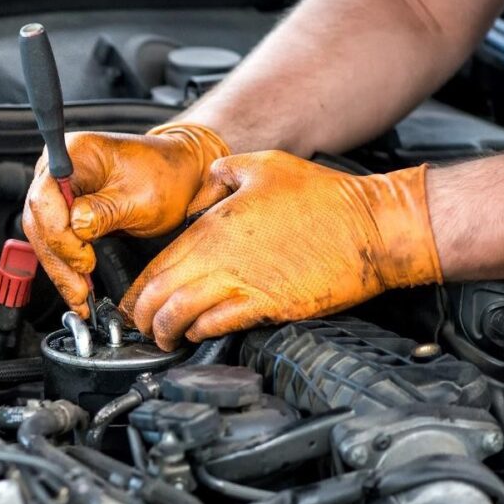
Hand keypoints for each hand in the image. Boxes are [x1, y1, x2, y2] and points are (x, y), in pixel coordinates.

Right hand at [22, 123, 229, 317]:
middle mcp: (58, 169)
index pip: (45, 197)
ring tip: (79, 296)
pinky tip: (77, 286)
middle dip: (59, 260)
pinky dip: (66, 265)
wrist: (178, 175)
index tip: (84, 259)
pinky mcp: (64, 210)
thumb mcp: (142, 197)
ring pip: (43, 236)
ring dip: (60, 269)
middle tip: (79, 290)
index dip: (60, 234)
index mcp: (75, 153)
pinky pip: (55, 240)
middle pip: (39, 220)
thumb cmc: (165, 176)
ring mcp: (59, 190)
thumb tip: (77, 228)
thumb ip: (105, 211)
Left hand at [119, 151, 442, 349]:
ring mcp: (245, 283)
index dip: (137, 289)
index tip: (131, 302)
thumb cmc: (324, 197)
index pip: (158, 264)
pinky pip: (220, 325)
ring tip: (163, 338)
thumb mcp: (263, 165)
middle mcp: (221, 257)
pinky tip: (198, 333)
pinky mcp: (270, 305)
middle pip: (161, 294)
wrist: (372, 228)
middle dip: (142, 317)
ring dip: (166, 331)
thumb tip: (201, 187)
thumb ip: (221, 174)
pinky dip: (201, 332)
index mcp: (214, 226)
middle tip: (139, 327)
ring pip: (183, 315)